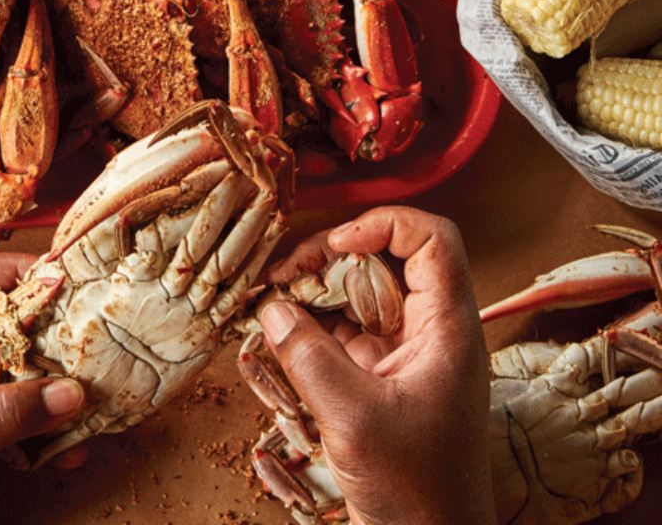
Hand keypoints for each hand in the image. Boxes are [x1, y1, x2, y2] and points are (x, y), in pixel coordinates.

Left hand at [0, 253, 85, 524]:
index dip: (14, 273)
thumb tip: (69, 392)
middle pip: (2, 327)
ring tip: (90, 396)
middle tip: (89, 336)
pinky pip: (18, 422)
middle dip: (47, 333)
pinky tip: (70, 447)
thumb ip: (4, 414)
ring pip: (17, 375)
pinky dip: (46, 432)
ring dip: (53, 388)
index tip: (61, 279)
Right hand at [259, 206, 496, 524]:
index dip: (383, 226)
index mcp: (448, 329)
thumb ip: (308, 357)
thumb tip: (271, 307)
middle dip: (329, 258)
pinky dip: (311, 325)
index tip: (336, 246)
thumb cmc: (416, 493)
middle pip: (384, 259)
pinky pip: (345, 330)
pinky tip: (279, 334)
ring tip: (272, 301)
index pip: (432, 239)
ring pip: (359, 293)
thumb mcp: (354, 419)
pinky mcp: (381, 378)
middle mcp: (430, 331)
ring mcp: (405, 354)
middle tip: (283, 276)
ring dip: (314, 291)